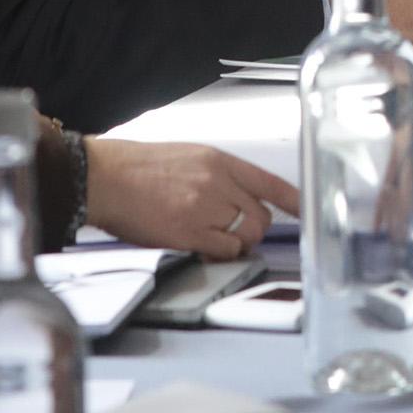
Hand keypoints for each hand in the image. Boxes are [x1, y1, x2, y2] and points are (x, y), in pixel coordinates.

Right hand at [85, 142, 300, 260]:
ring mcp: (205, 208)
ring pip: (246, 235)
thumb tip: (239, 199)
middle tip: (236, 233)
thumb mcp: (189, 157)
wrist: (104, 178)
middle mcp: (218, 183)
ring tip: (215, 240)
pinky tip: (205, 249)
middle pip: (261, 216)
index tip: (308, 211)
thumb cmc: (138, 168)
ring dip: (237, 243)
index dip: (294, 200)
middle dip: (254, 229)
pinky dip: (220, 254)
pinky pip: (224, 250)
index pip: (270, 183)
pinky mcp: (189, 233)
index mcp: (220, 161)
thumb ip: (219, 176)